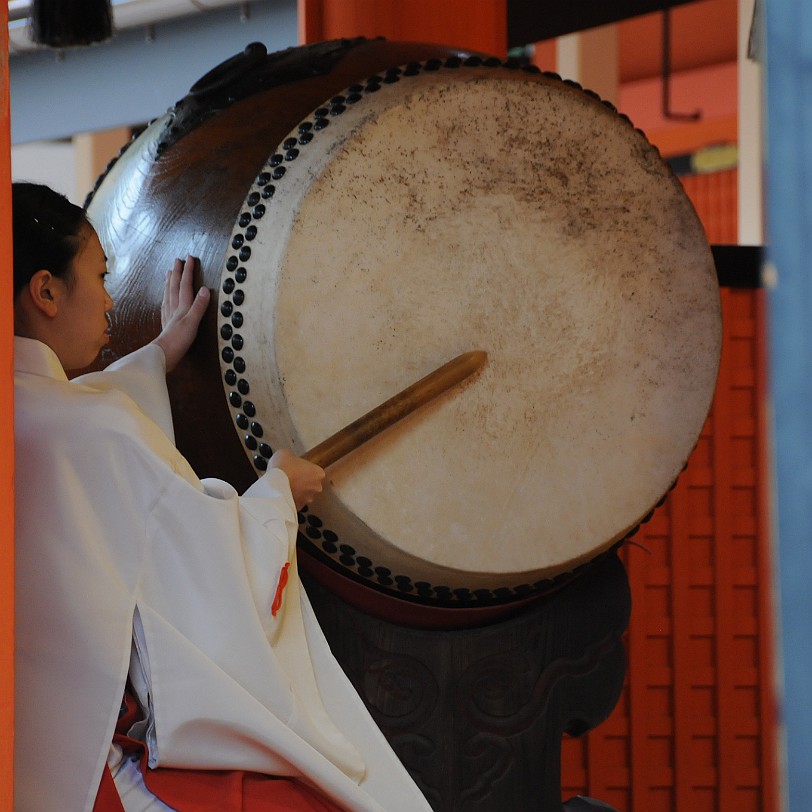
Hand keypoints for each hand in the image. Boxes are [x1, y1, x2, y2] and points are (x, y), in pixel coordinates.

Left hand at [152, 256, 209, 371]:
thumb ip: (199, 305)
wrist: (164, 353)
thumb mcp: (193, 322)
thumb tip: (205, 289)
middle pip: (175, 286)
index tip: (189, 259)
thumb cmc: (179, 339)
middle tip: (177, 260)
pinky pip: (165, 304)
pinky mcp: (166, 322)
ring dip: (170, 282)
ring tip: (169, 273)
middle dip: (177, 272)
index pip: (185, 284)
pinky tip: (165, 298)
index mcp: (182, 306)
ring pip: (168, 293)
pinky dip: (166, 297)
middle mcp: (174, 307)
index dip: (188, 271)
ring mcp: (169, 314)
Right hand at [269, 449, 324, 509]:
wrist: (273, 486)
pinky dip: (289, 500)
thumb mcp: (285, 453)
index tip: (296, 468)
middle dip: (302, 482)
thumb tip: (287, 459)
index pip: (313, 470)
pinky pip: (295, 502)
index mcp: (318, 473)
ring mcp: (308, 499)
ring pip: (303, 494)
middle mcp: (317, 487)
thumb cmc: (283, 468)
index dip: (304, 469)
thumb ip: (290, 457)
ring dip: (296, 491)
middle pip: (310, 484)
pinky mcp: (298, 507)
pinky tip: (282, 494)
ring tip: (284, 486)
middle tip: (290, 477)